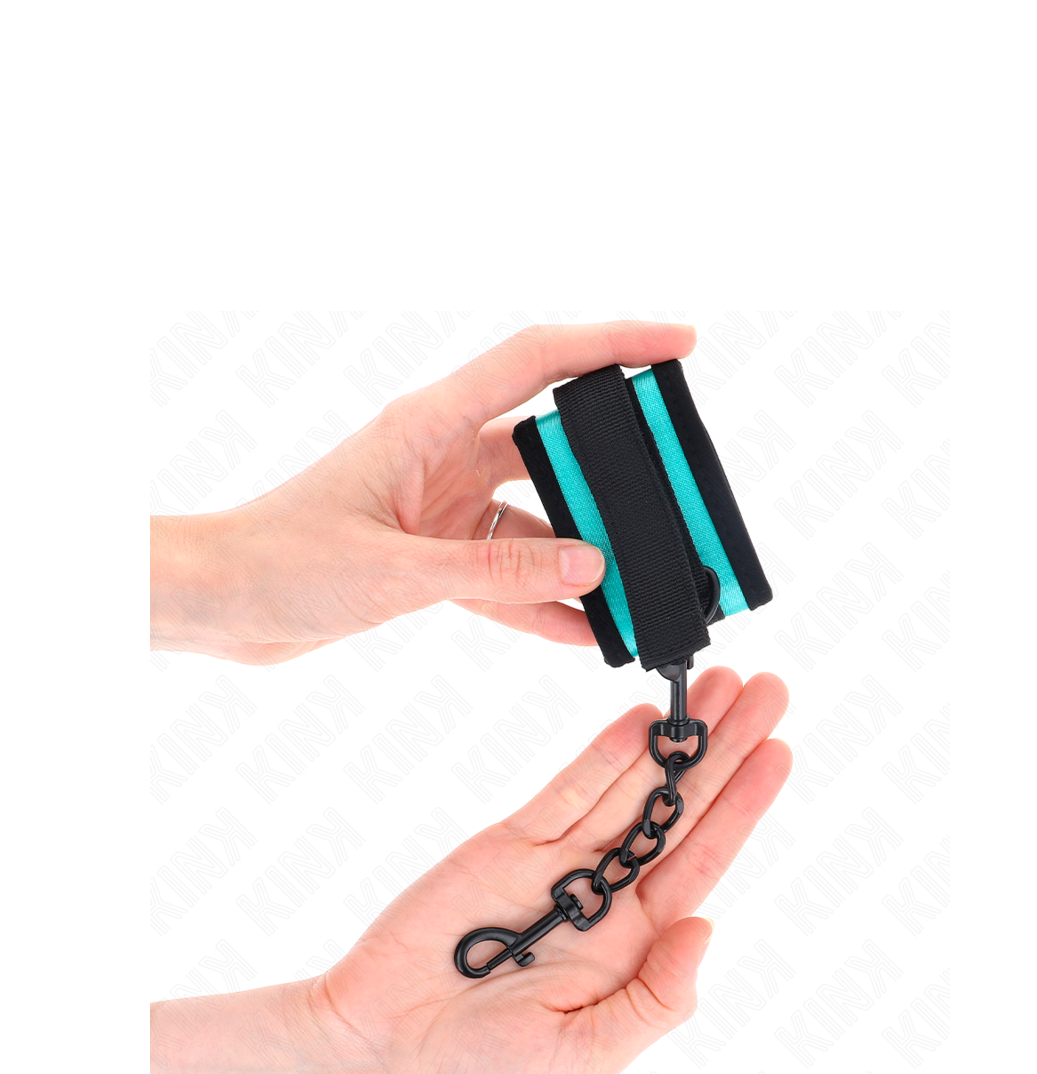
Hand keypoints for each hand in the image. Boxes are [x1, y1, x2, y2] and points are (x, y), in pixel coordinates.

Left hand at [151, 320, 696, 662]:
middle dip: (615, 476)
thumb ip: (495, 570)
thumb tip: (591, 567)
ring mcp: (442, 507)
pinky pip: (505, 574)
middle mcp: (443, 456)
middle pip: (554, 449)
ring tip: (637, 588)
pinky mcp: (432, 556)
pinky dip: (541, 600)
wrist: (218, 602)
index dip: (614, 344)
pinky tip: (584, 629)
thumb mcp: (395, 571)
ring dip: (581, 555)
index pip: (538, 362)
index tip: (681, 344)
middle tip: (672, 504)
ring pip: (536, 521)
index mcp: (429, 423)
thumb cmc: (278, 561)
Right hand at [151, 668, 790, 1073]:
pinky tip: (641, 721)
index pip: (702, 862)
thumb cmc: (482, 1070)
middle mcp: (604, 894)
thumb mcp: (586, 1059)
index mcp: (633, 945)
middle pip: (679, 809)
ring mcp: (556, 863)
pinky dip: (602, 756)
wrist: (381, 1046)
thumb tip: (706, 927)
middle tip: (769, 690)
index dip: (744, 808)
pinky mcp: (506, 844)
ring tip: (720, 683)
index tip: (780, 753)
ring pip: (629, 787)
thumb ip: (655, 1000)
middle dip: (726, 750)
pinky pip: (565, 793)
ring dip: (674, 736)